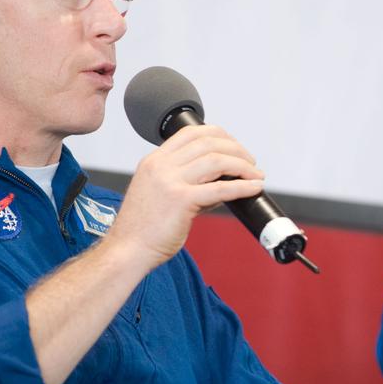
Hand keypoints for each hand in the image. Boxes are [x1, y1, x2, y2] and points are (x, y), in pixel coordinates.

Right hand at [107, 124, 263, 266]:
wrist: (127, 250)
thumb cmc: (142, 229)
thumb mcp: (160, 195)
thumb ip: (187, 184)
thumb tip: (221, 183)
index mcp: (154, 161)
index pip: (191, 133)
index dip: (218, 135)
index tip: (233, 146)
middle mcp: (161, 166)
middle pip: (208, 142)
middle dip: (236, 149)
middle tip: (250, 162)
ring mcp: (170, 181)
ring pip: (216, 160)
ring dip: (243, 165)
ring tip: (256, 174)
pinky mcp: (181, 200)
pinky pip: (220, 188)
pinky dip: (242, 186)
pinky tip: (254, 188)